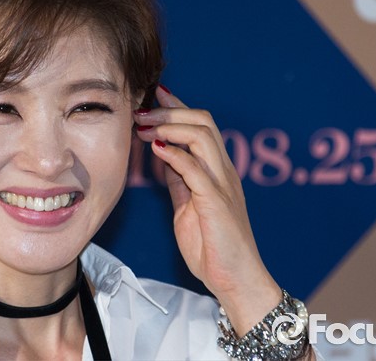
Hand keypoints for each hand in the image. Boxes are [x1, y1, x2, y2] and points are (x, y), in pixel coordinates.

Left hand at [133, 85, 282, 333]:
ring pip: (203, 137)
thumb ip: (180, 180)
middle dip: (170, 111)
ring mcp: (223, 185)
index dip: (178, 107)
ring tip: (144, 126)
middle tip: (141, 111)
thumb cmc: (213, 247)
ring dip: (170, 126)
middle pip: (204, 122)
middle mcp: (224, 172)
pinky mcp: (216, 202)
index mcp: (218, 172)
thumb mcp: (188, 207)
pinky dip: (175, 155)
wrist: (235, 280)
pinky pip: (196, 169)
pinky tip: (156, 148)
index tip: (154, 94)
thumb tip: (163, 156)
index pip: (202, 126)